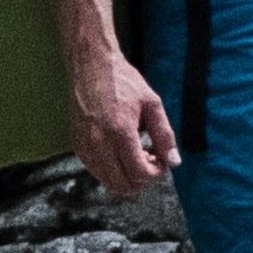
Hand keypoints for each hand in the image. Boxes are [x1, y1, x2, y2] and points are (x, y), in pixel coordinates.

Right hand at [69, 41, 178, 207]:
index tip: (162, 160)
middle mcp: (99, 143)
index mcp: (119, 132)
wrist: (91, 66)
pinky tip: (121, 150)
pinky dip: (113, 170)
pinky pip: (97, 172)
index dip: (156, 173)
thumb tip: (175, 162)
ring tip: (137, 153)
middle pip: (123, 185)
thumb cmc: (124, 81)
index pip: (139, 173)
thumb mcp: (152, 104)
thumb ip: (164, 135)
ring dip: (127, 176)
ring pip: (109, 182)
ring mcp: (85, 146)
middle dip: (142, 178)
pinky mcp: (78, 146)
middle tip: (151, 158)